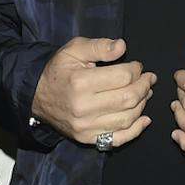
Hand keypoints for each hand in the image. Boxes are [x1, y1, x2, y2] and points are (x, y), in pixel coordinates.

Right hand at [29, 36, 153, 148]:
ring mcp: (86, 127)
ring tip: (145, 93)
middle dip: (144, 86)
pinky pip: (119, 139)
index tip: (137, 66)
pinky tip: (144, 118)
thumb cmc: (58, 71)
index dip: (136, 70)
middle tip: (148, 79)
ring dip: (142, 104)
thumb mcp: (74, 49)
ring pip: (127, 118)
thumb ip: (99, 46)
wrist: (36, 96)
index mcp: (81, 82)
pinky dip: (136, 130)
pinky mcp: (87, 139)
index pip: (123, 77)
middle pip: (128, 98)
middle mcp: (84, 107)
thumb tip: (122, 46)